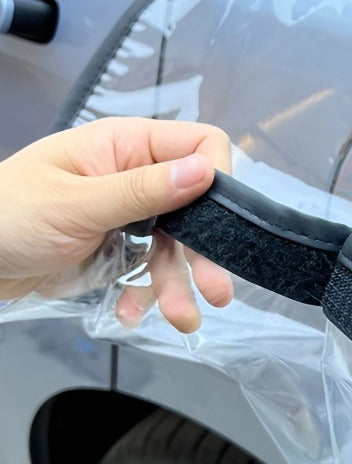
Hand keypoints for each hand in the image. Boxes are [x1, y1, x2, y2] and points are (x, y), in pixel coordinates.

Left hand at [0, 117, 233, 331]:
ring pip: (177, 249)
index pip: (198, 145)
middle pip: (196, 208)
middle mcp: (136, 178)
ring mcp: (131, 216)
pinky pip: (152, 272)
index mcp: (125, 147)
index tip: (218, 221)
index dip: (217, 177)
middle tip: (216, 291)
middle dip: (204, 252)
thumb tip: (203, 172)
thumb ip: (142, 191)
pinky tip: (131, 311)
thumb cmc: (6, 215)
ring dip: (178, 285)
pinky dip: (146, 295)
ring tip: (182, 319)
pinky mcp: (122, 250)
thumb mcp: (76, 204)